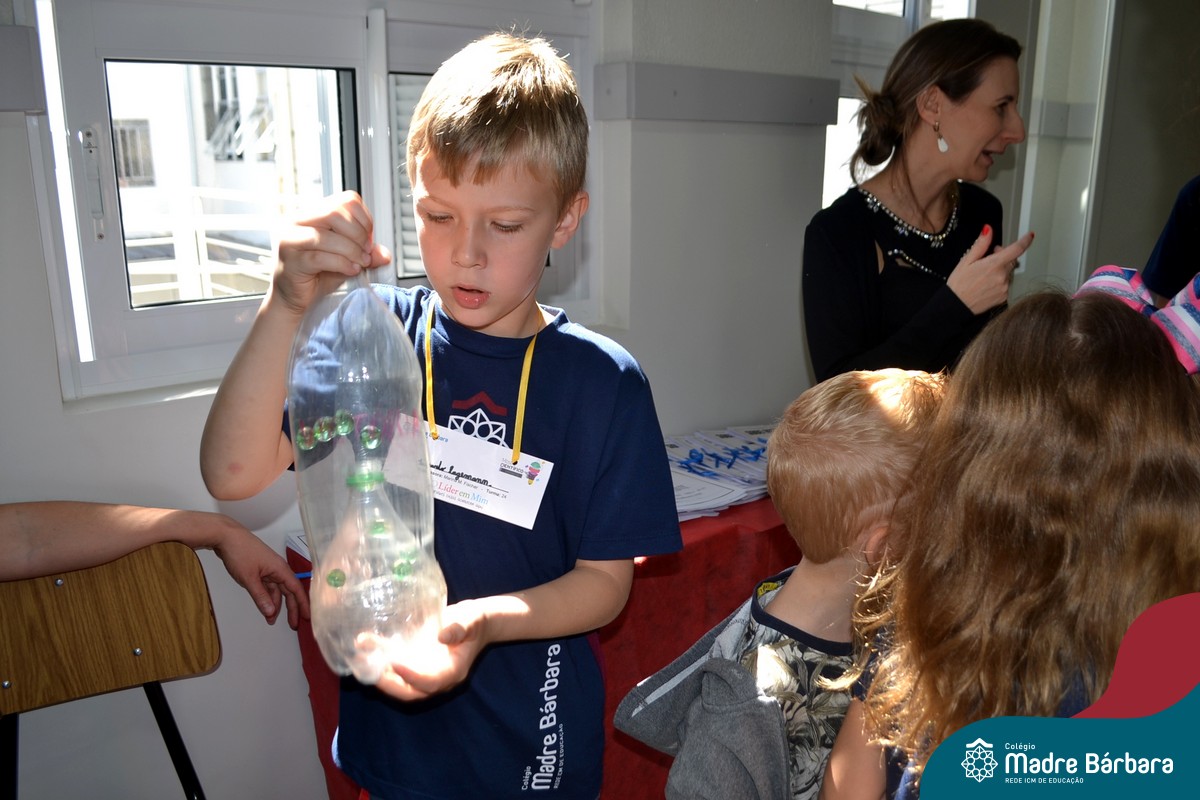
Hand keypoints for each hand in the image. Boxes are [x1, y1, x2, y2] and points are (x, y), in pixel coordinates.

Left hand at [209, 515, 309, 628]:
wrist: (226, 536)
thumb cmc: (240, 552)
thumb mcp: (249, 578)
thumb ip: (261, 596)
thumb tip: (271, 612)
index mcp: (280, 569)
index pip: (296, 589)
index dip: (303, 604)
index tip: (307, 616)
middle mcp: (278, 569)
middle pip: (288, 591)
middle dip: (291, 608)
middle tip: (293, 624)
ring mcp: (268, 570)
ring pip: (277, 590)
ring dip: (275, 605)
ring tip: (272, 620)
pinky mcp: (260, 570)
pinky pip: (267, 587)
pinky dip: (267, 598)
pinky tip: (264, 607)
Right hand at [271, 190, 392, 315]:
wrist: (293, 298)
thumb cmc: (317, 275)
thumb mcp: (348, 260)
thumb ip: (367, 254)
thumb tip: (385, 254)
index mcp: (312, 213)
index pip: (346, 200)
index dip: (364, 219)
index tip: (368, 239)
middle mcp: (297, 221)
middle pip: (335, 212)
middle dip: (359, 234)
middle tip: (366, 252)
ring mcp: (290, 239)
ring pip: (328, 235)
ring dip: (352, 251)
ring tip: (360, 264)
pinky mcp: (290, 260)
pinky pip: (320, 257)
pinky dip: (342, 264)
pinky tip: (350, 270)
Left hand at [371, 599, 490, 700]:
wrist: (474, 622)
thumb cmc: (475, 622)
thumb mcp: (471, 622)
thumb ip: (460, 628)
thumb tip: (442, 636)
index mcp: (452, 672)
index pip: (430, 683)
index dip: (412, 677)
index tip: (395, 663)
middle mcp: (435, 677)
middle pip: (410, 692)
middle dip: (388, 684)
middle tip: (369, 671)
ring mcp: (423, 670)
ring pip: (398, 682)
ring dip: (377, 673)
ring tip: (358, 659)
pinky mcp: (413, 661)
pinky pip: (394, 665)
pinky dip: (378, 657)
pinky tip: (363, 641)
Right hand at [946, 225, 1034, 314]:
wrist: (956, 306)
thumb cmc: (959, 283)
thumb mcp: (966, 261)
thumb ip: (981, 244)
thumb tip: (988, 230)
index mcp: (994, 265)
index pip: (1016, 249)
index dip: (1025, 241)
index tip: (1030, 235)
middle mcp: (1002, 276)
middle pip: (1010, 261)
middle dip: (1002, 257)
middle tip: (988, 259)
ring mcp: (1004, 288)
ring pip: (1008, 273)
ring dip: (1000, 271)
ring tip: (983, 276)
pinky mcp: (1004, 297)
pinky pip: (1006, 285)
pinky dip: (999, 282)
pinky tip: (986, 285)